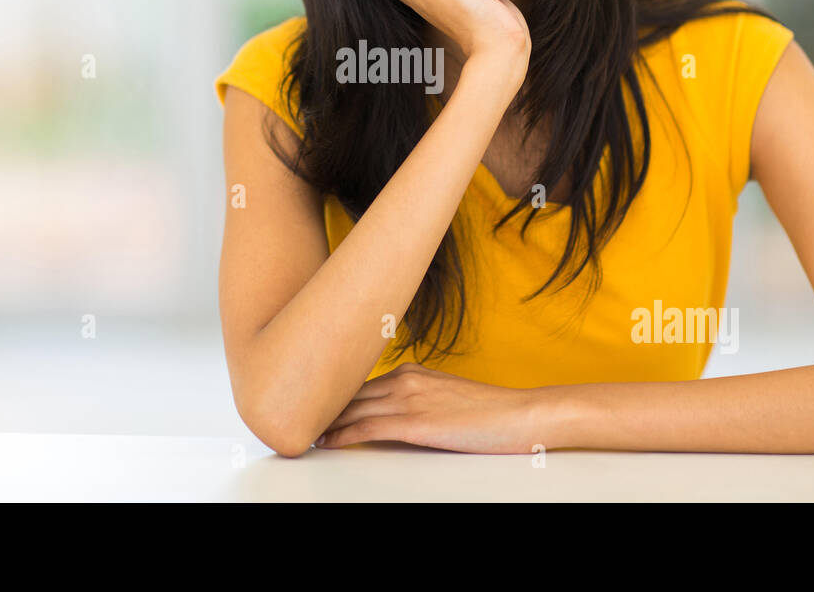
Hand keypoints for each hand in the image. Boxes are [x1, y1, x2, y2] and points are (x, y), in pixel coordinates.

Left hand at [313, 362, 550, 453]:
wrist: (520, 415)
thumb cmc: (489, 411)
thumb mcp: (446, 397)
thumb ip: (416, 400)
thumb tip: (390, 416)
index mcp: (412, 372)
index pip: (360, 382)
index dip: (333, 394)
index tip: (310, 400)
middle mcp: (406, 378)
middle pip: (349, 392)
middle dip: (320, 404)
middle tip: (292, 414)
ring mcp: (410, 398)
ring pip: (352, 408)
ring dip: (324, 421)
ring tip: (300, 430)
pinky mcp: (416, 422)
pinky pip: (368, 427)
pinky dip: (342, 434)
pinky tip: (326, 442)